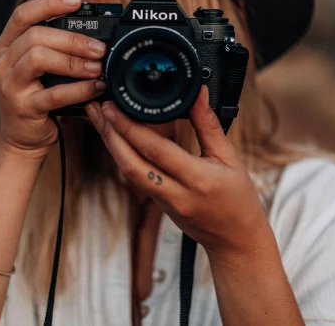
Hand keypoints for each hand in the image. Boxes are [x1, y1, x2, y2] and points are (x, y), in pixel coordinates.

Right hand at [0, 0, 106, 159]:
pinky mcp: (21, 108)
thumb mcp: (44, 69)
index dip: (50, 4)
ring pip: (38, 58)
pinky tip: (96, 88)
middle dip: (72, 39)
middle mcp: (3, 62)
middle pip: (35, 36)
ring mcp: (9, 85)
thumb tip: (97, 35)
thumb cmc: (40, 97)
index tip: (77, 0)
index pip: (23, 14)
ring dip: (73, 61)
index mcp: (7, 45)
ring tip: (98, 68)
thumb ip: (58, 49)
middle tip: (100, 48)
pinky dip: (78, 89)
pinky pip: (53, 94)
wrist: (24, 138)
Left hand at [85, 86, 270, 257]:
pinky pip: (135, 179)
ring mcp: (164, 203)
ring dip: (111, 144)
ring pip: (128, 172)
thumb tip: (197, 93)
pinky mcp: (158, 206)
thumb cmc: (238, 200)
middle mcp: (176, 194)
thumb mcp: (230, 158)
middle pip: (132, 164)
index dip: (130, 127)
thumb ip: (208, 125)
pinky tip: (115, 138)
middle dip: (110, 134)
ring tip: (98, 119)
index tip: (114, 107)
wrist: (236, 241)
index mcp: (198, 179)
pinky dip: (123, 156)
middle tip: (96, 108)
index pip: (156, 151)